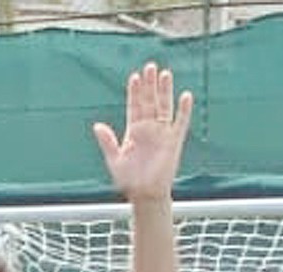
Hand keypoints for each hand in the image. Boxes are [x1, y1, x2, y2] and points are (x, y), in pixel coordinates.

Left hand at [94, 62, 192, 204]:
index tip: (134, 77)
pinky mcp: (174, 140)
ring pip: (164, 106)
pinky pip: (180, 122)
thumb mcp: (114, 159)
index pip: (134, 107)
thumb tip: (97, 125)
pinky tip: (185, 96)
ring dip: (165, 91)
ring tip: (165, 74)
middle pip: (149, 102)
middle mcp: (148, 129)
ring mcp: (162, 133)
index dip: (134, 93)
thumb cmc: (129, 179)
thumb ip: (107, 141)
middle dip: (149, 85)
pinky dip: (183, 110)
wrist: (145, 193)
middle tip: (150, 66)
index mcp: (133, 131)